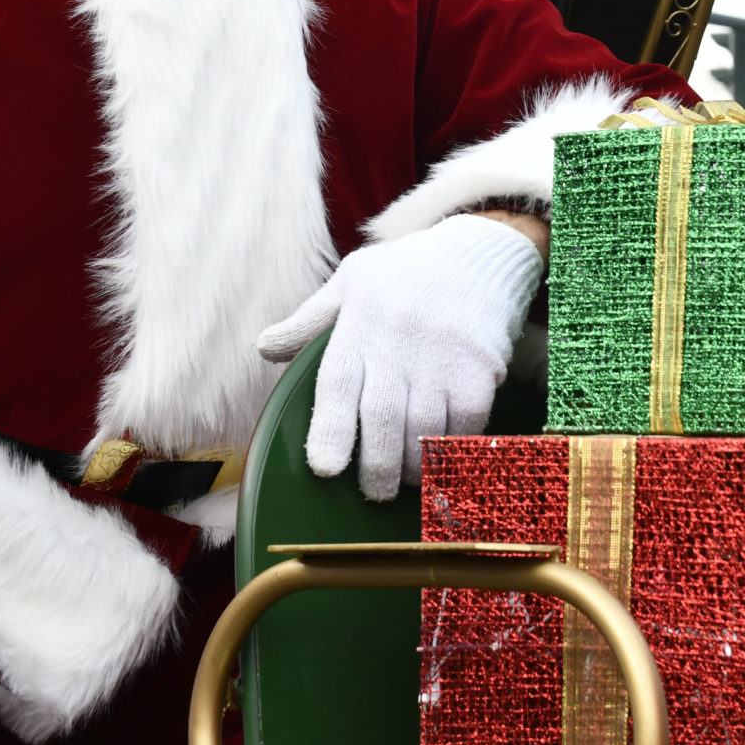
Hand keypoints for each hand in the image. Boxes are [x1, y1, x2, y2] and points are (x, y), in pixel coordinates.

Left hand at [256, 213, 543, 500]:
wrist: (480, 252)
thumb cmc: (406, 272)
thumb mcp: (352, 281)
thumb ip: (309, 321)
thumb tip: (264, 348)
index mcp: (360, 321)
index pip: (339, 383)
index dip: (332, 429)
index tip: (325, 468)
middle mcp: (398, 340)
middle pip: (383, 416)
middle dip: (376, 465)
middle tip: (373, 493)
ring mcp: (442, 355)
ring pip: (424, 427)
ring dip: (413, 464)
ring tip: (404, 481)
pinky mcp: (480, 367)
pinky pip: (464, 422)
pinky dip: (452, 448)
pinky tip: (443, 459)